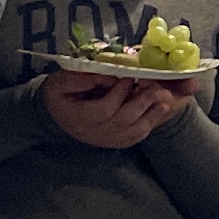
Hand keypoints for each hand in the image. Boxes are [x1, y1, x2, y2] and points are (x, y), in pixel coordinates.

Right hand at [42, 70, 184, 148]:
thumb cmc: (58, 94)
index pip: (105, 109)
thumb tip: (108, 76)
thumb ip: (81, 78)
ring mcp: (106, 140)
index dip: (119, 93)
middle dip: (142, 104)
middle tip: (158, 89)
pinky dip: (149, 125)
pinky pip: (134, 137)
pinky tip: (159, 111)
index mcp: (80, 117)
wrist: (53, 115)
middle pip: (123, 121)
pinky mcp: (114, 142)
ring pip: (132, 133)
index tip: (129, 76)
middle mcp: (95, 132)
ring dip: (151, 116)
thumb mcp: (61, 81)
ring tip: (165, 101)